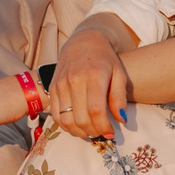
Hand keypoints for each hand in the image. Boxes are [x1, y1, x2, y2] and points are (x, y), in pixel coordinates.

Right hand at [48, 25, 131, 140]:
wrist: (84, 42)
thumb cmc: (105, 59)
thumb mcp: (119, 74)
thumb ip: (119, 98)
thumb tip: (121, 120)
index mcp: (93, 76)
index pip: (96, 110)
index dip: (103, 126)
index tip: (111, 132)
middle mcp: (74, 80)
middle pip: (80, 118)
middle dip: (93, 131)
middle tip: (102, 131)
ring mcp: (60, 84)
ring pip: (66, 120)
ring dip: (79, 131)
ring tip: (91, 130)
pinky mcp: (52, 88)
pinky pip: (56, 115)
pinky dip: (66, 126)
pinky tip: (78, 125)